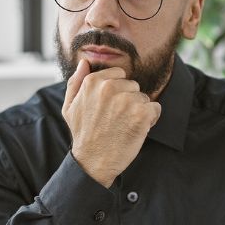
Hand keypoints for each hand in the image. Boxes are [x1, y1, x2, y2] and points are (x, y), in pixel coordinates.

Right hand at [61, 59, 160, 187]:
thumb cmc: (83, 135)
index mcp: (93, 83)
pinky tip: (137, 130)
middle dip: (129, 100)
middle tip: (117, 119)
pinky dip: (150, 120)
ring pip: (144, 98)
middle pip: (133, 86)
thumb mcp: (69, 107)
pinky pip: (155, 109)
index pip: (119, 74)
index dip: (118, 91)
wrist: (93, 162)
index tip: (111, 107)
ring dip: (139, 111)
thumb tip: (85, 63)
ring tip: (125, 126)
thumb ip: (76, 82)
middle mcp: (109, 88)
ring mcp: (126, 100)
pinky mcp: (141, 114)